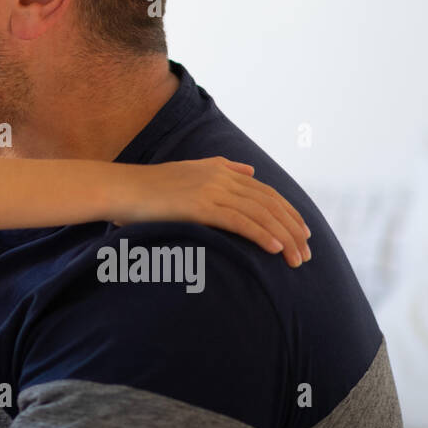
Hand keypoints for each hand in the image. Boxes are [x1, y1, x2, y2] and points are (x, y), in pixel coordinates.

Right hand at [112, 157, 311, 267]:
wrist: (121, 188)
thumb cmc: (150, 187)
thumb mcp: (190, 170)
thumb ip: (222, 167)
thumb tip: (249, 170)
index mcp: (220, 168)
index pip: (266, 191)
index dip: (288, 212)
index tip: (303, 233)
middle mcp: (220, 176)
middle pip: (269, 203)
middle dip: (292, 229)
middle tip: (306, 253)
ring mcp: (210, 189)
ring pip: (259, 214)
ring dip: (283, 238)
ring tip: (296, 259)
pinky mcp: (199, 205)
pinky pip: (238, 221)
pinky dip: (260, 235)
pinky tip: (274, 250)